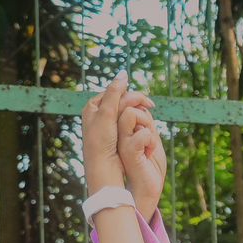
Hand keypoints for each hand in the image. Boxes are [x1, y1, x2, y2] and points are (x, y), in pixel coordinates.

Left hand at [81, 73, 140, 194]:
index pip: (115, 92)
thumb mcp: (107, 113)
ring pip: (125, 113)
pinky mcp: (113, 137)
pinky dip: (136, 124)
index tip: (147, 101)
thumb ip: (114, 92)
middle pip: (120, 101)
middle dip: (135, 103)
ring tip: (149, 117)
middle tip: (151, 107)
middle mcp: (97, 115)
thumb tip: (123, 73)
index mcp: (92, 106)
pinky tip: (145, 127)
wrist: (102, 168)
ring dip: (137, 113)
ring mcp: (105, 126)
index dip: (131, 94)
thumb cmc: (101, 141)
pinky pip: (127, 124)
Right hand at [118, 107, 165, 222]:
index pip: (124, 103)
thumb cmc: (150, 166)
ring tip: (150, 142)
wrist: (149, 190)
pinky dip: (152, 140)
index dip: (138, 102)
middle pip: (125, 104)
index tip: (149, 110)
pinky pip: (142, 132)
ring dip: (147, 123)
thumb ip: (144, 123)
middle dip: (143, 108)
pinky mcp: (128, 151)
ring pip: (131, 113)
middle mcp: (116, 134)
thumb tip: (144, 106)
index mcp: (119, 130)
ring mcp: (120, 142)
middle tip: (151, 126)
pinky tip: (150, 152)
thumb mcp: (149, 138)